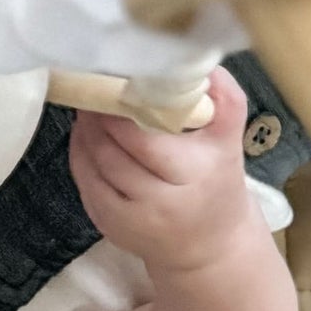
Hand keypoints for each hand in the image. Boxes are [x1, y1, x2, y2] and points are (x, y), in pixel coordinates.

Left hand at [68, 70, 256, 274]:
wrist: (209, 245)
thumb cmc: (217, 180)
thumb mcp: (230, 140)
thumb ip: (224, 100)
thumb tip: (203, 65)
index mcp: (195, 175)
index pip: (146, 142)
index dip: (122, 113)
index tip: (117, 84)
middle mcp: (163, 202)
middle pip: (115, 154)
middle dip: (99, 119)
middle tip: (95, 90)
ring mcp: (132, 219)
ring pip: (95, 167)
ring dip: (85, 134)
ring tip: (88, 107)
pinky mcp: (111, 227)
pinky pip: (85, 184)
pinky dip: (80, 155)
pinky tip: (84, 135)